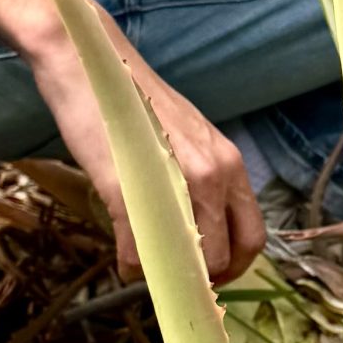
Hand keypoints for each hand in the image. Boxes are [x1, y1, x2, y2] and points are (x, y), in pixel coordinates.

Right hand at [28, 1, 265, 286]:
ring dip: (168, 273)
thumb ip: (196, 181)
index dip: (235, 265)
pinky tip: (124, 255)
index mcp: (228, 163)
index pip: (253, 234)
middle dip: (206, 280)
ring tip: (147, 263)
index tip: (209, 274)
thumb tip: (195, 229)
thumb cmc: (130, 104)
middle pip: (229, 256)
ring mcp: (176, 182)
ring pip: (192, 259)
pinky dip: (132, 264)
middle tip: (177, 279)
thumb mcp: (179, 141)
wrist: (88, 62)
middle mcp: (215, 173)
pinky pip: (141, 249)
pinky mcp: (131, 189)